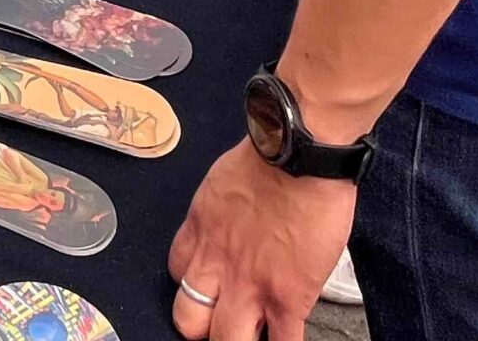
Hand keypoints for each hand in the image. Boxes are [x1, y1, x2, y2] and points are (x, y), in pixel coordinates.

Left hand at [168, 138, 355, 339]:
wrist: (300, 154)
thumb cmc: (269, 157)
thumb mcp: (224, 183)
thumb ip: (222, 213)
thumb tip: (235, 223)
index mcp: (200, 231)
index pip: (176, 274)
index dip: (192, 285)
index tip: (207, 289)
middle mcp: (216, 264)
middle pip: (188, 320)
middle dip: (202, 326)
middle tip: (221, 321)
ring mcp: (250, 286)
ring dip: (237, 340)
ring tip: (252, 335)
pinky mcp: (287, 299)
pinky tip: (286, 339)